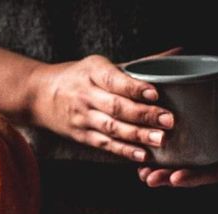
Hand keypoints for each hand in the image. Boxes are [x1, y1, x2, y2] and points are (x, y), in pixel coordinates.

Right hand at [28, 52, 176, 160]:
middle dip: (144, 114)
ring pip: (112, 128)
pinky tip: (141, 155)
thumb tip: (176, 54)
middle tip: (168, 120)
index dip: (134, 87)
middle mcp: (86, 95)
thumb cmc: (79, 77)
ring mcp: (83, 118)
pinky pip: (105, 144)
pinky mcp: (82, 136)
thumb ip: (138, 65)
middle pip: (116, 107)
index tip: (155, 93)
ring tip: (159, 139)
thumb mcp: (102, 65)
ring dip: (137, 135)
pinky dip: (124, 151)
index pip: (114, 80)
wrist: (40, 95)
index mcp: (92, 71)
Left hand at [138, 96, 217, 186]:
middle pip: (186, 176)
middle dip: (166, 178)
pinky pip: (168, 158)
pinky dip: (154, 158)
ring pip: (174, 170)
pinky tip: (138, 157)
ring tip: (141, 173)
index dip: (191, 178)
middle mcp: (208, 166)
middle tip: (149, 178)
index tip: (175, 179)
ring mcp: (195, 160)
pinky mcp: (185, 150)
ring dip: (156, 172)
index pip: (207, 175)